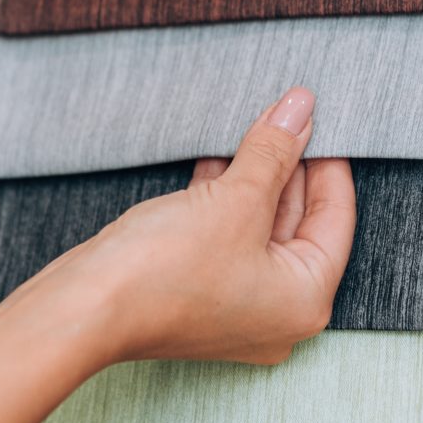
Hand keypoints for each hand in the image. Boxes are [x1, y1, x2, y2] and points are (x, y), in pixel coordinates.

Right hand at [53, 86, 355, 366]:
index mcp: (306, 300)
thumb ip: (274, 153)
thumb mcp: (235, 199)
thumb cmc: (165, 272)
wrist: (87, 306)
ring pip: (259, 229)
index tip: (320, 119)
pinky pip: (227, 240)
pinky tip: (217, 161)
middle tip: (285, 116)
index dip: (328, 162)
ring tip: (254, 128)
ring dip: (255, 179)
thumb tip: (300, 110)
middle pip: (299, 224)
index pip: (336, 219)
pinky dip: (226, 202)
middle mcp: (278, 313)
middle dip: (289, 168)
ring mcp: (237, 307)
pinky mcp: (200, 295)